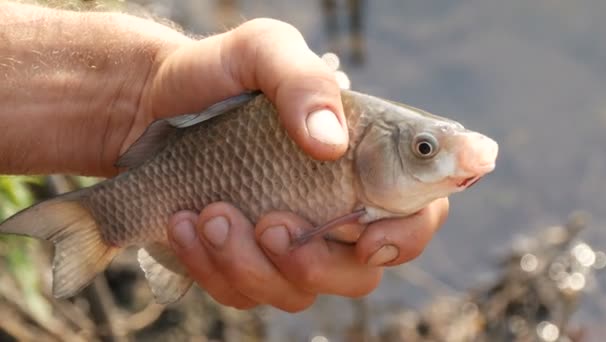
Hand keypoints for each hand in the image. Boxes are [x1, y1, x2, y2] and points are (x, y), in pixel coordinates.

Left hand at [157, 19, 449, 311]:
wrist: (147, 106)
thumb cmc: (216, 76)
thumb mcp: (261, 52)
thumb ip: (303, 81)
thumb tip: (331, 143)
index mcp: (358, 163)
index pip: (416, 213)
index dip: (406, 236)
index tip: (366, 239)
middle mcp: (331, 211)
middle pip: (360, 274)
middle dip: (316, 264)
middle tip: (271, 223)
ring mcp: (288, 244)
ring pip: (297, 292)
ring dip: (252, 264)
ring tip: (210, 213)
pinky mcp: (242, 264)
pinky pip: (243, 294)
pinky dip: (211, 267)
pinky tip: (183, 224)